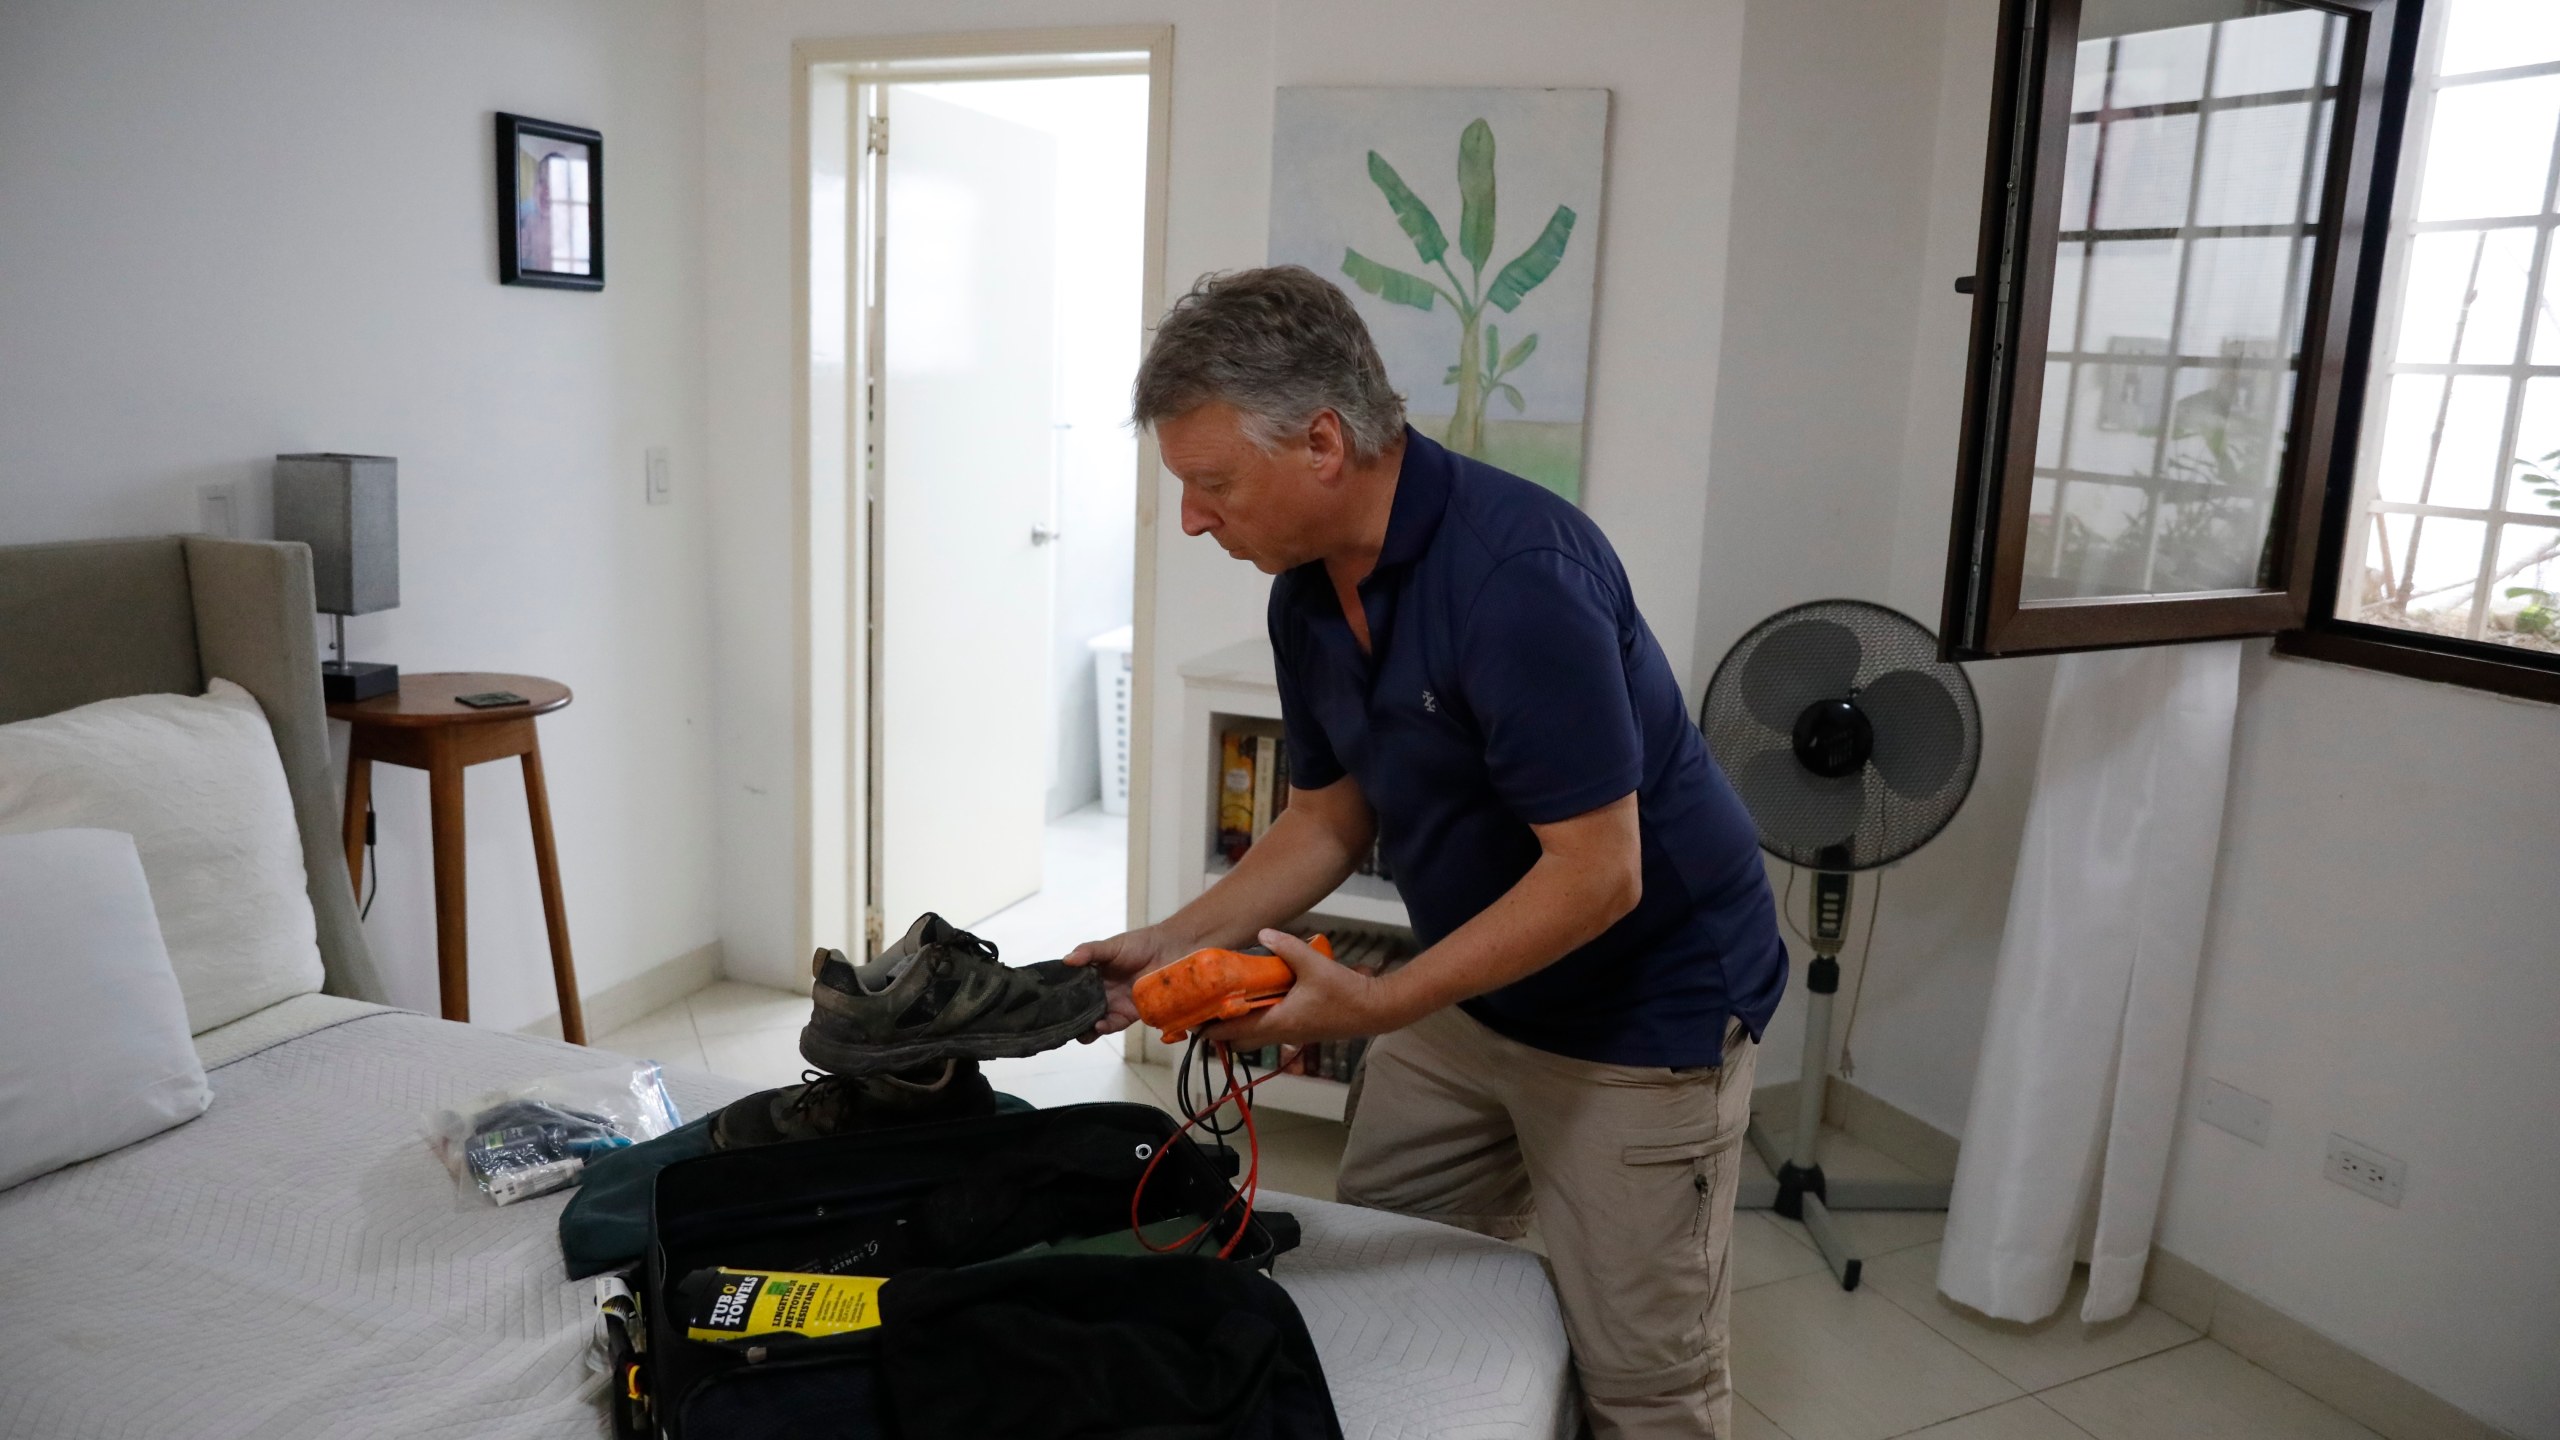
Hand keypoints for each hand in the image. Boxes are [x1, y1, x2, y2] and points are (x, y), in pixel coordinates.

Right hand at [1063, 925, 1189, 1040]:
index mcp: (1091, 976)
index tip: (1045, 1004)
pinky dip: (1103, 1027)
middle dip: (1068, 1019)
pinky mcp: (1129, 1014)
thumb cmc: (1139, 945)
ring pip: (1093, 1021)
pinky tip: (1098, 1025)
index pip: (1070, 990)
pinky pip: (1113, 1024)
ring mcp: (1114, 1004)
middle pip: (1079, 1009)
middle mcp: (1099, 993)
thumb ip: (1089, 952)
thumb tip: (1066, 960)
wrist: (1169, 951)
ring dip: (1083, 1028)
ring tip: (1076, 1030)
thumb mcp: (1111, 946)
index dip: (1059, 997)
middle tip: (1056, 1024)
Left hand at [1204, 929, 1407, 1049]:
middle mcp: (1281, 1034)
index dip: (1210, 1030)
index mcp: (1278, 1023)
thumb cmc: (1345, 993)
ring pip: (1255, 1038)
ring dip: (1239, 1027)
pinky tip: (1257, 1000)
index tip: (1193, 1020)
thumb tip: (1264, 933)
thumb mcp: (1314, 965)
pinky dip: (1257, 1021)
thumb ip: (1287, 948)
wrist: (1375, 1011)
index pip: (1234, 1033)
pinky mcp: (1302, 1031)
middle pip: (1239, 1043)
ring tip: (1227, 1003)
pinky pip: (1270, 1031)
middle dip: (1221, 1031)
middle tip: (1207, 1009)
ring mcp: (1292, 1036)